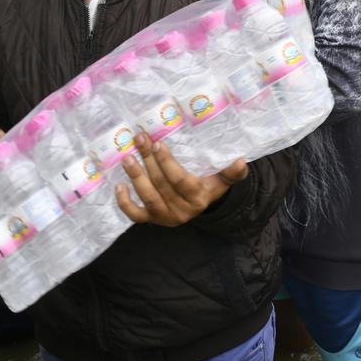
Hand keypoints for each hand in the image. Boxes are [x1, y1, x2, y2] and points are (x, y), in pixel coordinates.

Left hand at [115, 134, 247, 226]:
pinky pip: (136, 215)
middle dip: (148, 161)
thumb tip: (242, 161)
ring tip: (127, 157)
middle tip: (139, 140)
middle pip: (161, 184)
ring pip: (148, 198)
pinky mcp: (153, 220)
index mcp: (198, 198)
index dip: (167, 163)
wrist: (200, 208)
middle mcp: (182, 210)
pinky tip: (118, 186)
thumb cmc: (209, 187)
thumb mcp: (221, 180)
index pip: (180, 180)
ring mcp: (165, 217)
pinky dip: (125, 203)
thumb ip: (231, 172)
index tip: (157, 144)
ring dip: (136, 177)